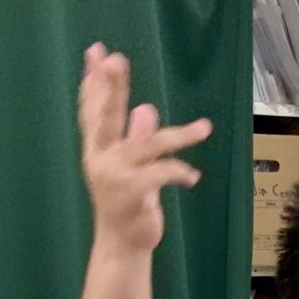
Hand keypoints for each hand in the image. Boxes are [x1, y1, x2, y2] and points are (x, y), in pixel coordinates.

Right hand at [77, 43, 210, 254]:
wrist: (122, 246)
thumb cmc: (127, 206)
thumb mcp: (133, 167)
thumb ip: (137, 137)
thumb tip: (145, 108)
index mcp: (97, 149)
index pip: (93, 109)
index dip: (94, 82)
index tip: (96, 52)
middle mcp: (100, 158)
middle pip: (106, 116)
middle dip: (111, 87)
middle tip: (116, 59)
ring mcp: (114, 174)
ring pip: (148, 145)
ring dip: (180, 135)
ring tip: (205, 128)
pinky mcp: (132, 191)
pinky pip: (162, 172)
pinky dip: (181, 172)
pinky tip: (193, 177)